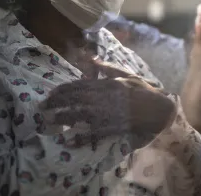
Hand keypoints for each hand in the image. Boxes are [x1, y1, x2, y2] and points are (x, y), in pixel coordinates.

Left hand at [40, 61, 174, 148]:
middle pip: (74, 99)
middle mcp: (104, 98)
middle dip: (57, 103)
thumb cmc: (143, 90)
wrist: (158, 109)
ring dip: (62, 118)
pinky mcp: (112, 128)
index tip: (51, 94)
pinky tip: (69, 141)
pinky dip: (80, 138)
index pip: (79, 85)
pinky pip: (92, 134)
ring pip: (79, 115)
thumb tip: (92, 60)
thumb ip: (108, 68)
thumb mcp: (126, 74)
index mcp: (107, 84)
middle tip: (42, 107)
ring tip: (49, 120)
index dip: (63, 90)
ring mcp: (107, 113)